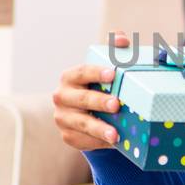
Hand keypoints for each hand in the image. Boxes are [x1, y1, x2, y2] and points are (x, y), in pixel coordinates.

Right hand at [52, 31, 128, 150]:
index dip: (96, 72)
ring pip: (81, 123)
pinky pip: (82, 140)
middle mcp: (62, 97)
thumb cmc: (98, 85)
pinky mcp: (68, 136)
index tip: (113, 73)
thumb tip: (122, 40)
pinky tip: (112, 144)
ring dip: (99, 129)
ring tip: (115, 134)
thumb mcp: (104, 67)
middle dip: (99, 102)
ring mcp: (63, 118)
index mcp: (70, 77)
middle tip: (117, 104)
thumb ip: (112, 49)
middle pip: (81, 99)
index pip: (81, 72)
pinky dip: (98, 142)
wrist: (88, 113)